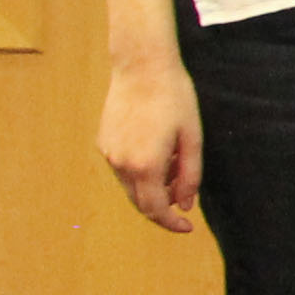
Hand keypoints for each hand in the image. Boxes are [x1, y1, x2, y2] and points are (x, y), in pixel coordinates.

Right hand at [98, 57, 202, 234]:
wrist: (141, 67)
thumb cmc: (174, 99)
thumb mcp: (191, 138)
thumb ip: (190, 176)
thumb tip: (186, 205)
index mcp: (145, 166)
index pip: (156, 210)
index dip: (172, 223)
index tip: (188, 227)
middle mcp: (121, 164)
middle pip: (141, 203)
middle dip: (164, 206)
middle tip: (185, 195)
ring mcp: (108, 154)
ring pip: (131, 186)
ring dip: (152, 186)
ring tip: (174, 162)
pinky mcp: (103, 142)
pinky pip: (122, 168)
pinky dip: (140, 171)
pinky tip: (157, 150)